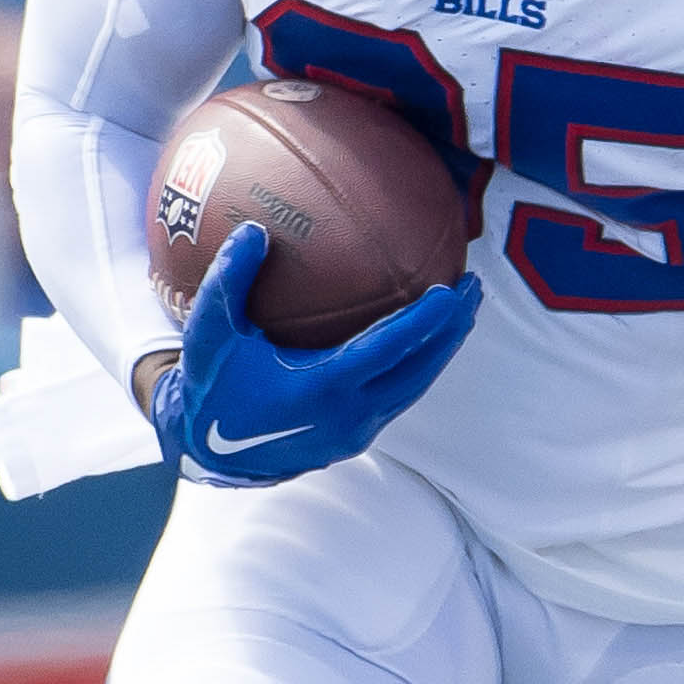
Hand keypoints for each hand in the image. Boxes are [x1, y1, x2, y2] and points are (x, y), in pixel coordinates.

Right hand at [149, 222, 479, 486]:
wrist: (209, 453)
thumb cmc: (211, 386)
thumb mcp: (208, 335)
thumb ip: (228, 282)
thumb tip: (255, 230)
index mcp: (320, 388)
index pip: (388, 351)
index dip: (425, 323)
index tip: (453, 291)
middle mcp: (348, 414)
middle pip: (418, 370)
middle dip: (451, 330)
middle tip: (475, 288)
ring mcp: (356, 431)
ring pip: (414, 387)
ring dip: (442, 350)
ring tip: (463, 312)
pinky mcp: (356, 438)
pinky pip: (398, 397)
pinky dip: (418, 367)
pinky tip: (428, 341)